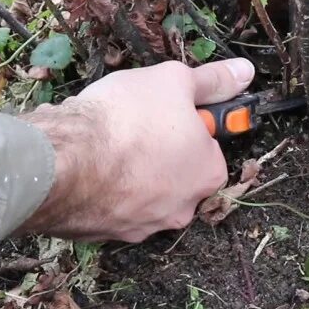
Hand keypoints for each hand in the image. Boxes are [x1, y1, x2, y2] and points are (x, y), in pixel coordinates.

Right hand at [15, 58, 253, 242]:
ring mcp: (141, 227)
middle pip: (175, 173)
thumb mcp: (174, 81)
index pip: (208, 146)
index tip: (163, 110)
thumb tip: (244, 73)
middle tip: (132, 124)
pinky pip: (108, 206)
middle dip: (157, 151)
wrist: (64, 161)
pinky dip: (101, 189)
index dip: (186, 123)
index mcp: (208, 175)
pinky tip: (85, 165)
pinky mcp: (103, 235)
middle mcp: (182, 209)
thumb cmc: (127, 119)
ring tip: (104, 143)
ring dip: (128, 171)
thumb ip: (213, 81)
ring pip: (141, 191)